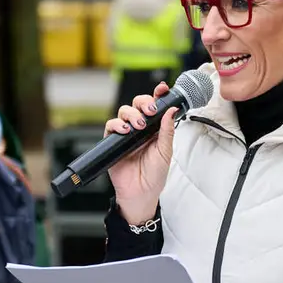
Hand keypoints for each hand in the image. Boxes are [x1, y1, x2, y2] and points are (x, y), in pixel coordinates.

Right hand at [103, 81, 176, 223]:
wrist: (140, 193)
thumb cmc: (154, 175)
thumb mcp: (165, 151)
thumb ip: (167, 130)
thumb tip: (172, 110)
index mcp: (155, 129)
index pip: (156, 107)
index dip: (158, 95)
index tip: (163, 89)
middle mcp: (140, 128)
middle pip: (138, 104)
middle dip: (144, 102)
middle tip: (150, 110)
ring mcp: (126, 134)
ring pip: (124, 111)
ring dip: (132, 114)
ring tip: (138, 126)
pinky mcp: (113, 141)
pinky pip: (111, 125)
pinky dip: (117, 124)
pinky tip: (125, 130)